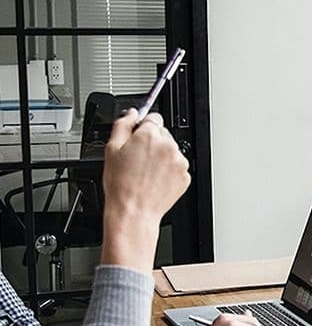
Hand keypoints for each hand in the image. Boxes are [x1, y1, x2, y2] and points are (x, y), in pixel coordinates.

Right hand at [100, 109, 190, 270]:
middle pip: (162, 135)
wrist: (133, 211)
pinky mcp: (185, 175)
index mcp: (150, 135)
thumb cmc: (121, 185)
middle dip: (151, 143)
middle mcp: (169, 145)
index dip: (142, 128)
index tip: (137, 137)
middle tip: (136, 159)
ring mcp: (179, 161)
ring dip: (160, 158)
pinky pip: (176, 167)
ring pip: (170, 151)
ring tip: (144, 172)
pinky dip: (167, 171)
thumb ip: (122, 125)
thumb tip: (131, 113)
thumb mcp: (111, 150)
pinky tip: (154, 180)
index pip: (153, 118)